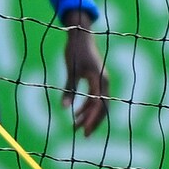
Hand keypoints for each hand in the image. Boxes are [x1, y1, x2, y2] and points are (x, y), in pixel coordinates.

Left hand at [60, 10, 108, 136]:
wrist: (80, 34)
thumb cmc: (76, 50)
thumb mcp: (71, 70)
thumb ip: (69, 89)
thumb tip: (64, 108)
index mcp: (100, 80)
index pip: (99, 105)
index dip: (92, 119)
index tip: (84, 131)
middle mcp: (104, 82)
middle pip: (102, 108)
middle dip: (93, 122)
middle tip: (83, 135)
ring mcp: (101, 81)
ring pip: (97, 104)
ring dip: (87, 115)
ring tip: (75, 127)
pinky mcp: (96, 80)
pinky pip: (94, 98)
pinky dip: (86, 107)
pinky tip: (75, 113)